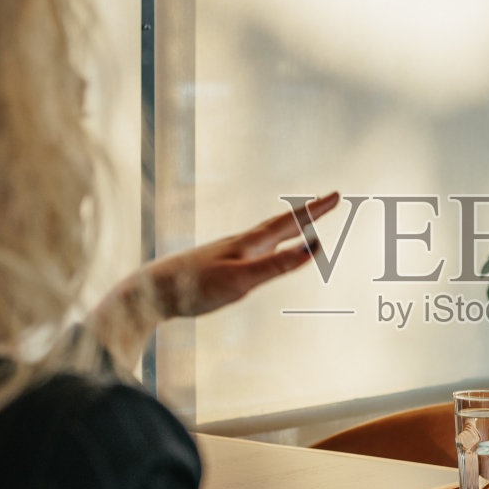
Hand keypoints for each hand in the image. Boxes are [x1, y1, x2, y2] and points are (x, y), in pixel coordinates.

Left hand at [88, 192, 339, 367]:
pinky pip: (254, 249)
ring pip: (266, 235)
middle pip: (281, 224)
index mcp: (249, 243)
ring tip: (302, 223)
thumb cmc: (195, 287)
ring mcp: (229, 253)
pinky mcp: (218, 265)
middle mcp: (241, 243)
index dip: (315, 211)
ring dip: (289, 227)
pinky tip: (262, 252)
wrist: (151, 292)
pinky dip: (270, 244)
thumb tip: (315, 247)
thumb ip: (279, 265)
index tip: (337, 195)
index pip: (290, 223)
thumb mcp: (242, 280)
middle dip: (307, 214)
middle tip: (329, 201)